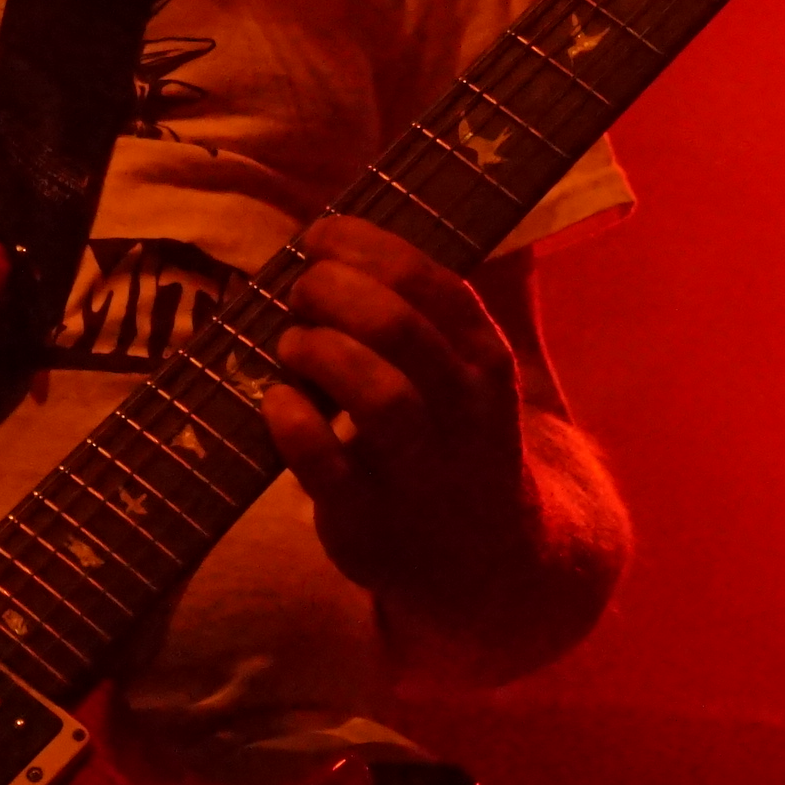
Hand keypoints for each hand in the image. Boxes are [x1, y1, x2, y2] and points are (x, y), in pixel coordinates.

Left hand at [257, 214, 544, 615]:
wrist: (493, 570)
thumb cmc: (466, 442)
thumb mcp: (492, 370)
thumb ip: (499, 293)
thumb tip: (509, 215)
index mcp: (488, 364)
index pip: (434, 282)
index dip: (368, 246)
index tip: (322, 233)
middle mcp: (465, 417)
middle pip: (401, 330)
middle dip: (336, 292)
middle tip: (300, 290)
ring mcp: (421, 477)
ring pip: (380, 398)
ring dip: (320, 353)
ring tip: (291, 342)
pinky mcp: (373, 529)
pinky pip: (330, 471)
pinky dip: (295, 427)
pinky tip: (275, 401)